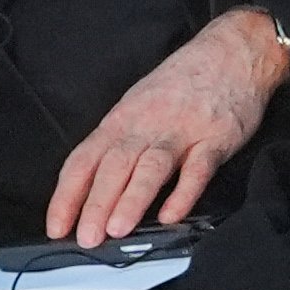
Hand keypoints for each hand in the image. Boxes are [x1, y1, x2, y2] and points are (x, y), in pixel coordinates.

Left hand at [45, 7, 287, 244]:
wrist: (233, 51)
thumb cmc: (184, 81)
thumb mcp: (139, 103)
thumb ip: (122, 142)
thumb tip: (99, 189)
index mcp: (122, 120)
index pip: (84, 160)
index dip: (67, 195)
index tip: (56, 226)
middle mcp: (147, 126)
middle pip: (114, 166)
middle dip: (96, 204)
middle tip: (85, 238)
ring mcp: (183, 131)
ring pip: (151, 167)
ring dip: (132, 199)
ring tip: (117, 229)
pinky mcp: (218, 137)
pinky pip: (198, 168)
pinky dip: (184, 192)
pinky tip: (171, 214)